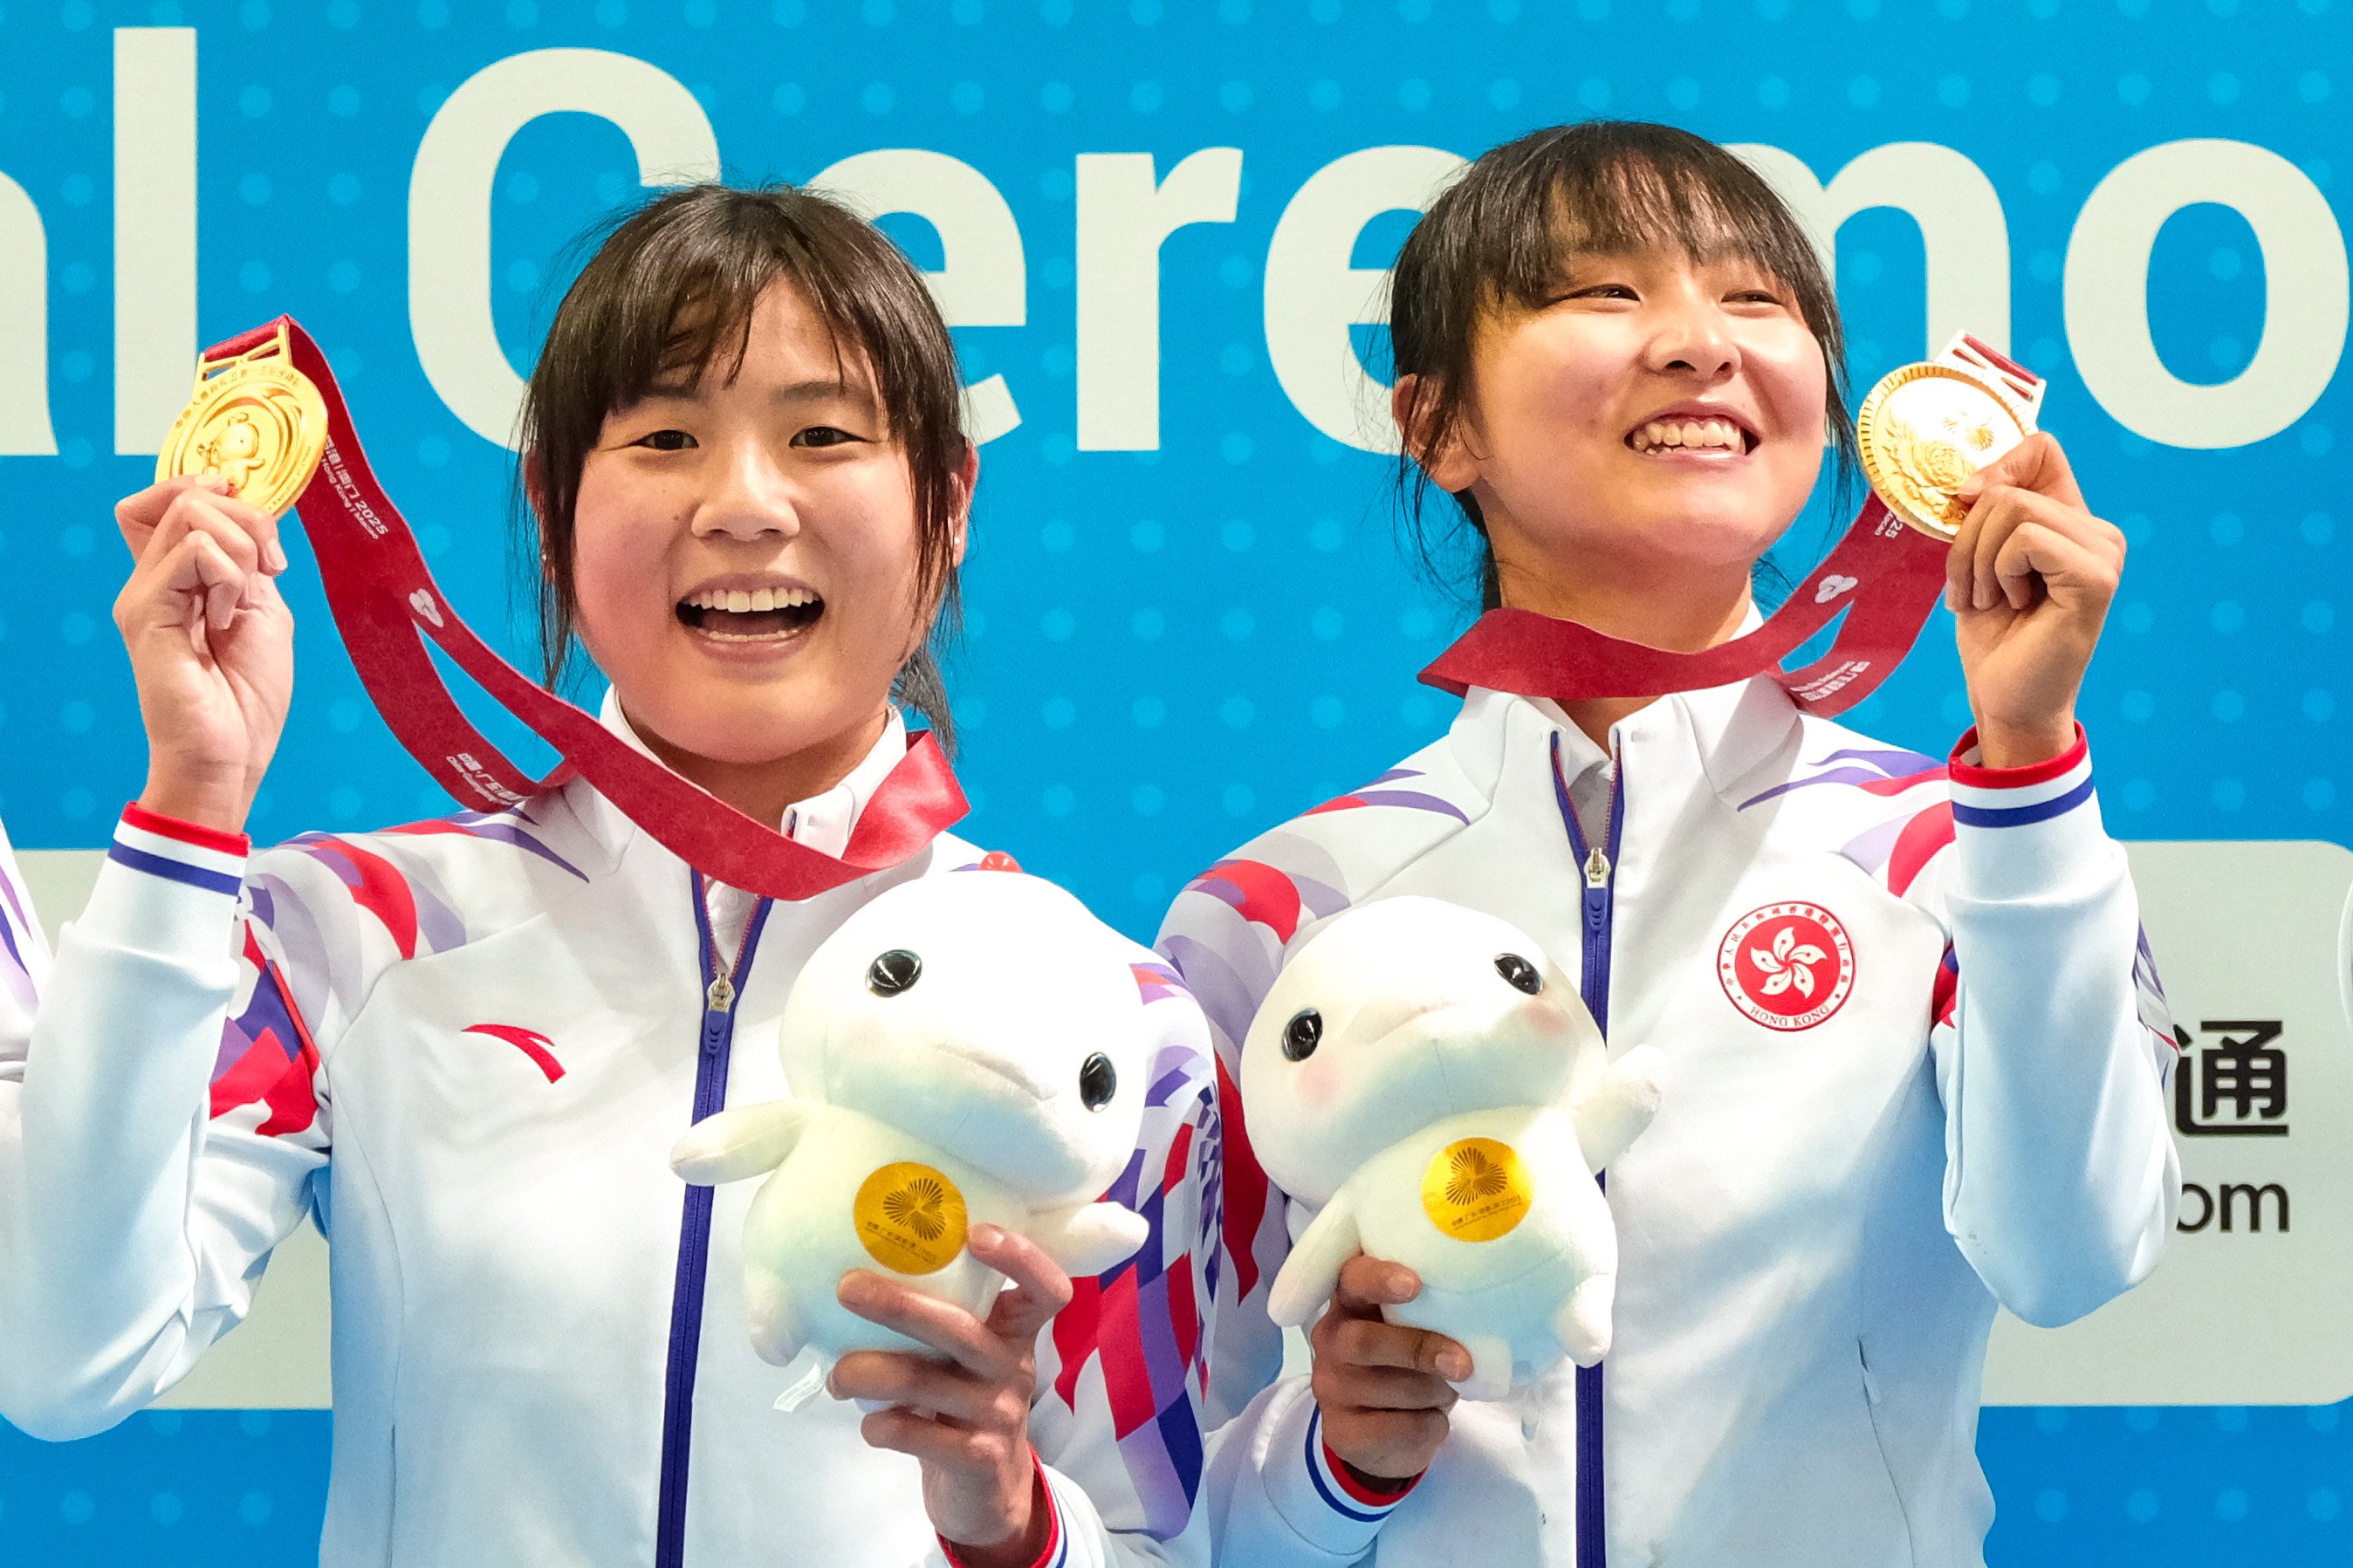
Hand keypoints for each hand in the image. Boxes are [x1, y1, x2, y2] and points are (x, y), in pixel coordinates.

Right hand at [112, 475, 295, 833]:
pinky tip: (225, 619)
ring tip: (239, 604)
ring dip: (241, 549)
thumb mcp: (262, 612)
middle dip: (249, 518)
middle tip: (270, 568)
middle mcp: (152, 578)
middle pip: (186, 494)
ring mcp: (144, 592)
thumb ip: (248, 563)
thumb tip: (248, 514)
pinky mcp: (145, 610)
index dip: (213, 489)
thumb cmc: (247, 699)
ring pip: (191, 512)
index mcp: (179, 577)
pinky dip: (228, 575)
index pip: (169, 499)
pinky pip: (193, 550)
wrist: (230, 757)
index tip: (263, 532)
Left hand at [832, 1225, 1068, 1566]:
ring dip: (866, 1372)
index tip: (975, 1233)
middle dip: (898, 1304)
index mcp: (1015, 1331)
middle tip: (848, 1288)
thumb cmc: (965, 1398)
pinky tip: (869, 1425)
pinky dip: (882, 1426)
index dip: (1020, 1257)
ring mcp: (999, 1415)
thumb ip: (940, 1316)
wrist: (989, 1488)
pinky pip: (919, 1435)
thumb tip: (860, 1271)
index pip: (1045, 1288)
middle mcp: (1013, 1367)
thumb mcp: (967, 1354)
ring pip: (925, 1381)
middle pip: (961, 1328)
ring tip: (837, 1375)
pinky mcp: (978, 1460)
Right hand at [1309, 1255, 1469, 1485]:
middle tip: (1463, 1365)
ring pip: (1389, 1389)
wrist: (1387, 1430)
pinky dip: (1430, 1426)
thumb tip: (1474, 1315)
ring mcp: (1330, 1388)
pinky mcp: (1341, 1433)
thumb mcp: (1417, 1327)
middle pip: (1364, 1341)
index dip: (1379, 1279)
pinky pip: (1398, 1429)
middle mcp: (1331, 1339)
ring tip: (1446, 1391)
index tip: (1415, 1284)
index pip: (1352, 1280)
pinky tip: (1431, 1420)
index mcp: (1350, 1301)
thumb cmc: (1410, 1360)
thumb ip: (1431, 1312)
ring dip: (1434, 1392)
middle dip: (1419, 1350)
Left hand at [1944, 433, 2123, 766]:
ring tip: (1988, 600)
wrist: (2005, 699)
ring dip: (1976, 561)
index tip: (1965, 507)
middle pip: (2008, 488)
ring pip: (2011, 509)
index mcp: (2070, 520)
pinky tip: (2011, 606)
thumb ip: (1982, 515)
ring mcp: (2104, 552)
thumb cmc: (1994, 636)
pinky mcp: (2096, 577)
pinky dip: (1998, 573)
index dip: (1996, 467)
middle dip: (1966, 541)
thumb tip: (1968, 484)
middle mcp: (2097, 531)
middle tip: (1970, 589)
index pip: (2041, 449)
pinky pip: (2024, 540)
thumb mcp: (1975, 561)